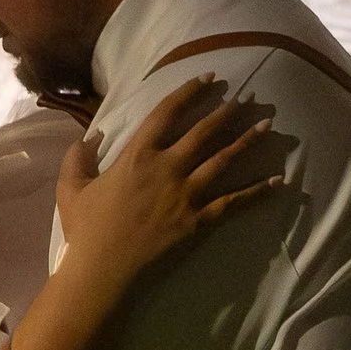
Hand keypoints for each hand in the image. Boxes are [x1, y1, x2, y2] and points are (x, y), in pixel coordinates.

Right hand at [54, 79, 289, 286]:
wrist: (103, 271)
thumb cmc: (86, 231)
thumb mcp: (72, 188)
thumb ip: (79, 157)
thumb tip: (92, 136)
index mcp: (137, 155)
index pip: (167, 112)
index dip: (190, 92)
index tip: (208, 78)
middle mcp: (167, 168)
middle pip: (204, 131)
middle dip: (228, 111)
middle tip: (248, 97)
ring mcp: (186, 194)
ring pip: (224, 159)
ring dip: (247, 140)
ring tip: (267, 125)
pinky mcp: (199, 221)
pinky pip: (235, 203)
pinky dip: (258, 191)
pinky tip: (278, 181)